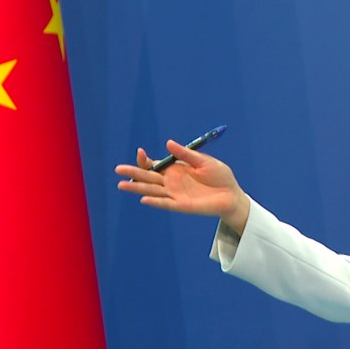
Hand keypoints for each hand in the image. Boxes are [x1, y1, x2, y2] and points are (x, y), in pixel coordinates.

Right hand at [115, 140, 250, 234]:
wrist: (231, 194)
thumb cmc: (219, 175)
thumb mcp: (203, 161)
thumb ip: (186, 154)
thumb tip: (168, 143)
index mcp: (175, 169)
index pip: (154, 165)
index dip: (145, 160)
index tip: (140, 152)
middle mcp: (171, 182)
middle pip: (148, 178)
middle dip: (134, 173)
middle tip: (118, 169)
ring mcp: (175, 194)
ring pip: (152, 191)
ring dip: (138, 189)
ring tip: (121, 185)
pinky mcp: (182, 206)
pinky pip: (165, 204)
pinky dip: (155, 202)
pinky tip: (144, 199)